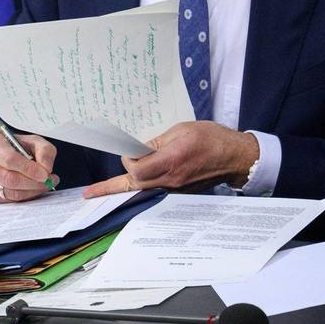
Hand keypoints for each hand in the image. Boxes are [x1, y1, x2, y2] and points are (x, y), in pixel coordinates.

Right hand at [0, 130, 58, 202]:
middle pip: (8, 178)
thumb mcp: (34, 142)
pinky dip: (24, 198)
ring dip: (30, 192)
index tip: (45, 174)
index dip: (29, 169)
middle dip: (32, 183)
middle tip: (48, 182)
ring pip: (9, 192)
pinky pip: (7, 201)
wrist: (4, 157)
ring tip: (43, 185)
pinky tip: (32, 189)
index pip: (10, 159)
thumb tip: (46, 169)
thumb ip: (45, 151)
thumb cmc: (18, 148)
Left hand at [83, 122, 258, 197]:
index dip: (127, 162)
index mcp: (171, 161)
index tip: (127, 152)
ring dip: (124, 188)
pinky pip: (154, 190)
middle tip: (90, 193)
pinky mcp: (179, 192)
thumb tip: (137, 149)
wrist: (235, 157)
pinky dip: (141, 187)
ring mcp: (175, 189)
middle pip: (134, 186)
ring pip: (142, 190)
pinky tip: (130, 182)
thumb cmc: (211, 138)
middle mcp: (171, 180)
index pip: (137, 171)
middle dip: (111, 187)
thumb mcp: (182, 130)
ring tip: (100, 191)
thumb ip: (157, 141)